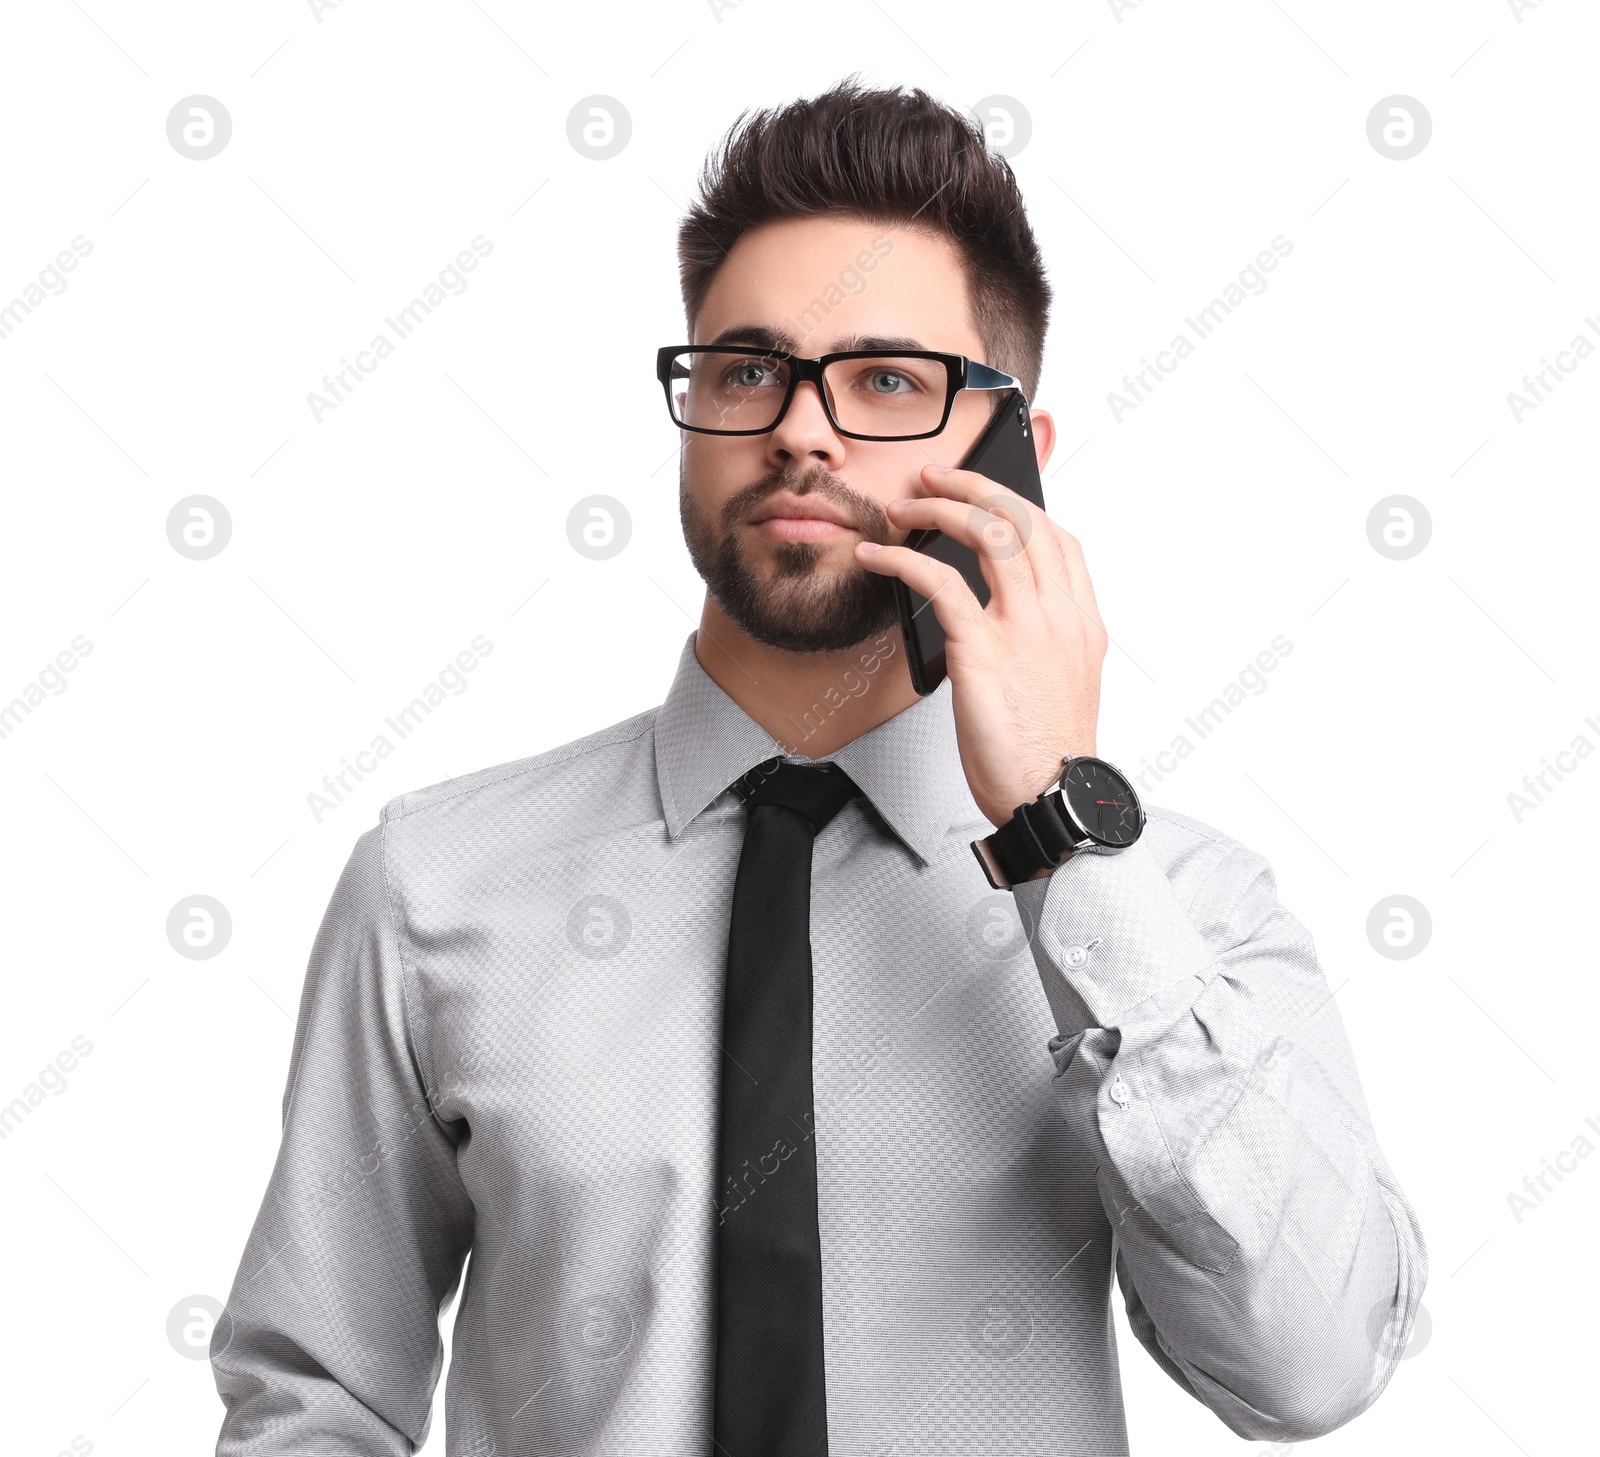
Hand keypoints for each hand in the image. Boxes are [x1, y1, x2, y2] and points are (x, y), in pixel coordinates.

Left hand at [855, 463, 1106, 829]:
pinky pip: (940, 582)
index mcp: (1083, 624)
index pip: (1060, 538)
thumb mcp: (1062, 686)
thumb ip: (1045, 644)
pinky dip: (903, 559)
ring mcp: (1025, 629)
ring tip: (904, 506)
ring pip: (988, 534)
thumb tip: (1004, 621)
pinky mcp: (983, 651)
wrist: (1052, 799)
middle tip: (937, 478)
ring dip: (939, 508)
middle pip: (1023, 520)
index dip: (1022, 504)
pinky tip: (878, 556)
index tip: (987, 493)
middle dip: (976, 486)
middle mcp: (1060, 616)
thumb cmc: (1048, 754)